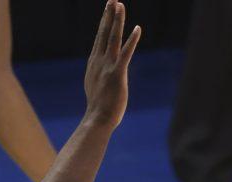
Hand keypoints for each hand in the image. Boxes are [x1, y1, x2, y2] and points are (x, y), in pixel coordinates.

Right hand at [82, 0, 140, 130]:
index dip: (104, 23)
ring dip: (116, 20)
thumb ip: (98, 75)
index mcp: (93, 64)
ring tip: (119, 4)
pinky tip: (137, 29)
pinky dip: (131, 40)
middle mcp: (98, 61)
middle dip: (108, 15)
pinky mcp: (117, 74)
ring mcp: (107, 66)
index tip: (108, 9)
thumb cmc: (98, 108)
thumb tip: (100, 74)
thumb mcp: (95, 87)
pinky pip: (126, 53)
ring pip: (112, 38)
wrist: (97, 119)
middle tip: (112, 0)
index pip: (99, 39)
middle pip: (103, 33)